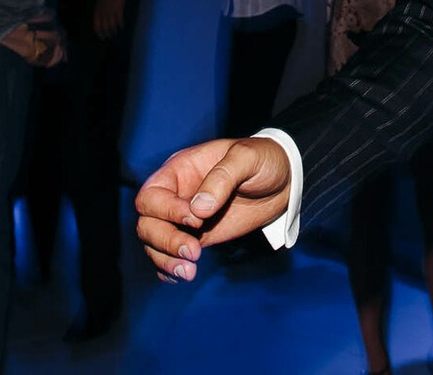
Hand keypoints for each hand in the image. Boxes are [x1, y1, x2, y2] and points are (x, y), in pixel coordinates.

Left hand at [93, 0, 126, 38]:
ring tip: (115, 34)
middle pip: (104, 27)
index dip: (99, 33)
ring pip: (112, 25)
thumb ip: (99, 12)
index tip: (102, 37)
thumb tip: (101, 20)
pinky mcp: (118, 10)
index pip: (97, 26)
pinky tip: (121, 27)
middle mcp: (103, 14)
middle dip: (107, 34)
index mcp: (97, 12)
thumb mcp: (98, 4)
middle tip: (109, 37)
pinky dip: (120, 25)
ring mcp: (111, 12)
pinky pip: (119, 20)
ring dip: (114, 31)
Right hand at [136, 136, 291, 282]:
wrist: (285, 180)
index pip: (152, 195)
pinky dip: (169, 268)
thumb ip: (222, 178)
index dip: (167, 211)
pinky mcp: (197, 237)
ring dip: (166, 260)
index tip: (197, 220)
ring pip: (154, 242)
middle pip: (147, 222)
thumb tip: (198, 209)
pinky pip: (170, 256)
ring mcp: (184, 219)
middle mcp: (176, 195)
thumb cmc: (264, 160)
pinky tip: (183, 275)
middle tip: (194, 252)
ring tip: (189, 272)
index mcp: (180, 170)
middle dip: (165, 240)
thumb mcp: (246, 158)